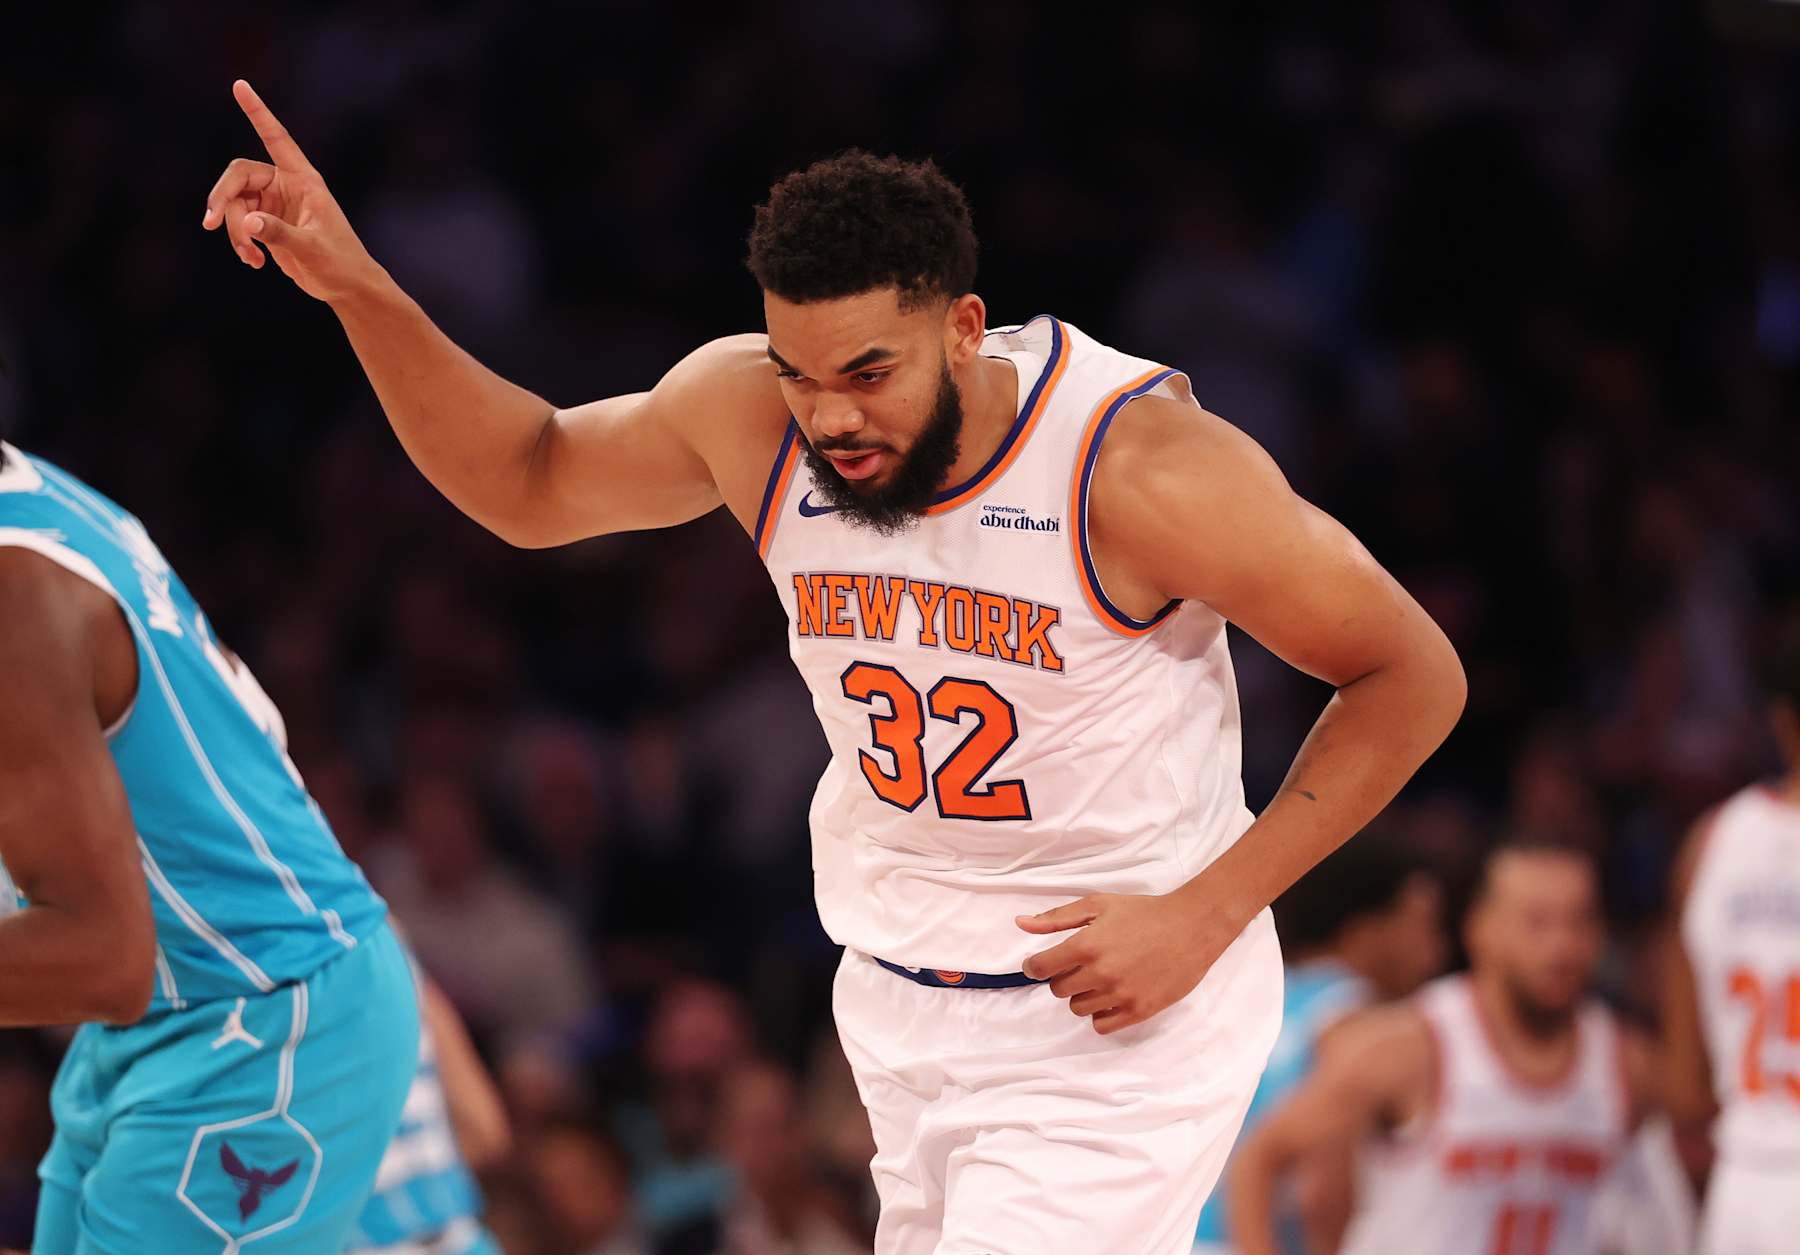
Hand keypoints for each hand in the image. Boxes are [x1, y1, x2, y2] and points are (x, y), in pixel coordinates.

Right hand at [202, 80, 377, 301]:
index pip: (276, 138)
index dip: (258, 112)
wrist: (346, 287)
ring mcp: (273, 204)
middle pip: (238, 176)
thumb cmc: (340, 263)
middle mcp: (285, 185)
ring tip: (251, 259)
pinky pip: (239, 224)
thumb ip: (279, 234)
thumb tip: (248, 221)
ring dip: (234, 231)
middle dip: (223, 200)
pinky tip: (254, 263)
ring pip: (235, 205)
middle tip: (212, 224)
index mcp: (303, 179)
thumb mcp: (311, 249)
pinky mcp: (266, 223)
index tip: (240, 85)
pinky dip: (241, 242)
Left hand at [1018, 890, 1235, 1033]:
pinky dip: (1101, 1014)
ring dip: (1083, 995)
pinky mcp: (1139, 1011)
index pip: (1041, 968)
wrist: (1191, 926)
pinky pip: (1101, 1026)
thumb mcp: (1098, 905)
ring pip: (1078, 1009)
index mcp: (1087, 944)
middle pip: (1059, 990)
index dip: (1036, 966)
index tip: (1042, 964)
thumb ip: (1057, 918)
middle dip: (1064, 977)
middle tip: (1084, 964)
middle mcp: (1100, 973)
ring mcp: (1120, 995)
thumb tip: (1020, 924)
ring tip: (1102, 978)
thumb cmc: (1143, 912)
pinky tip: (1111, 997)